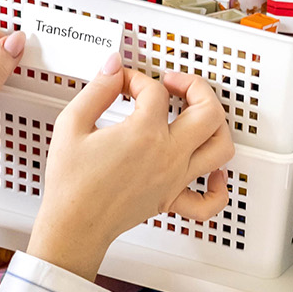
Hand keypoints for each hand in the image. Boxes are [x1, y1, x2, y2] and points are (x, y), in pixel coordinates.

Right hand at [26, 55, 234, 279]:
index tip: (124, 81)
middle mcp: (168, 155)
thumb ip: (97, 90)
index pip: (155, 91)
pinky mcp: (172, 200)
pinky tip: (212, 172)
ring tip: (198, 114)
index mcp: (145, 134)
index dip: (137, 78)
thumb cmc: (71, 184)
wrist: (73, 224)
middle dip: (195, 87)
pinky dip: (218, 187)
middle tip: (175, 83)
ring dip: (217, 125)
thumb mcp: (72, 124)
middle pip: (208, 111)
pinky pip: (208, 201)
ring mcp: (175, 179)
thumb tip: (114, 67)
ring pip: (221, 148)